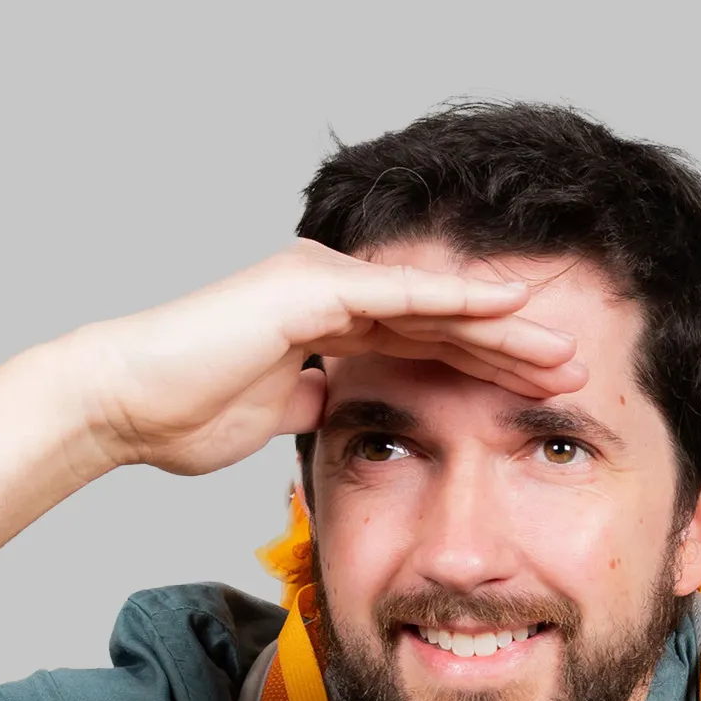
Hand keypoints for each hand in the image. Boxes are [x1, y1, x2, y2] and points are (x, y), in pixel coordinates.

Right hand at [73, 242, 584, 477]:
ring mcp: (322, 281)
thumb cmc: (179, 415)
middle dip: (510, 345)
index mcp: (325, 327)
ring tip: (562, 346)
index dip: (483, 367)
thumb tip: (333, 411)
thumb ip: (310, 404)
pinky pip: (400, 294)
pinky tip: (508, 308)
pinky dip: (457, 300)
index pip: (423, 345)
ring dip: (502, 324)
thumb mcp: (272, 419)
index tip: (536, 395)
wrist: (126, 403)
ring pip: (434, 302)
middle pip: (442, 319)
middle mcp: (331, 293)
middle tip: (574, 367)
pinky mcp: (312, 285)